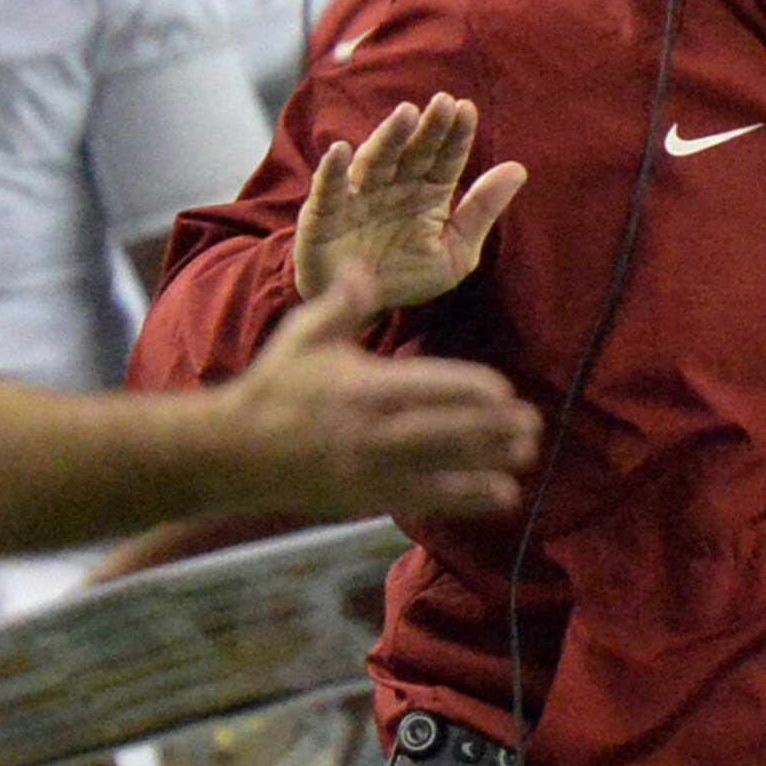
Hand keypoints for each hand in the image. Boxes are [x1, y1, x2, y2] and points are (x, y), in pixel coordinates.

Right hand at [214, 274, 539, 521]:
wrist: (233, 452)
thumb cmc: (275, 386)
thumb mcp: (306, 335)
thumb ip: (344, 303)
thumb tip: (362, 264)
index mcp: (361, 388)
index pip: (430, 388)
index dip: (473, 392)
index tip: (504, 391)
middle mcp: (370, 432)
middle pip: (447, 432)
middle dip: (494, 430)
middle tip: (532, 424)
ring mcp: (370, 471)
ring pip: (444, 470)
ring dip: (490, 464)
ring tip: (526, 456)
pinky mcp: (368, 500)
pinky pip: (428, 500)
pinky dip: (468, 498)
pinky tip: (503, 495)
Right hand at [294, 95, 527, 312]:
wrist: (355, 309)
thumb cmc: (404, 276)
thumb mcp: (454, 251)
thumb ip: (482, 210)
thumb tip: (519, 169)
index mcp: (427, 193)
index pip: (445, 158)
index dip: (456, 134)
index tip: (468, 109)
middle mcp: (393, 186)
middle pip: (413, 152)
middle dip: (429, 128)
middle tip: (444, 103)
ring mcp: (359, 197)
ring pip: (375, 160)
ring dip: (389, 137)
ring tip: (406, 114)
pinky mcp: (324, 214)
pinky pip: (330, 190)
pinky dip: (333, 171)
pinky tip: (341, 151)